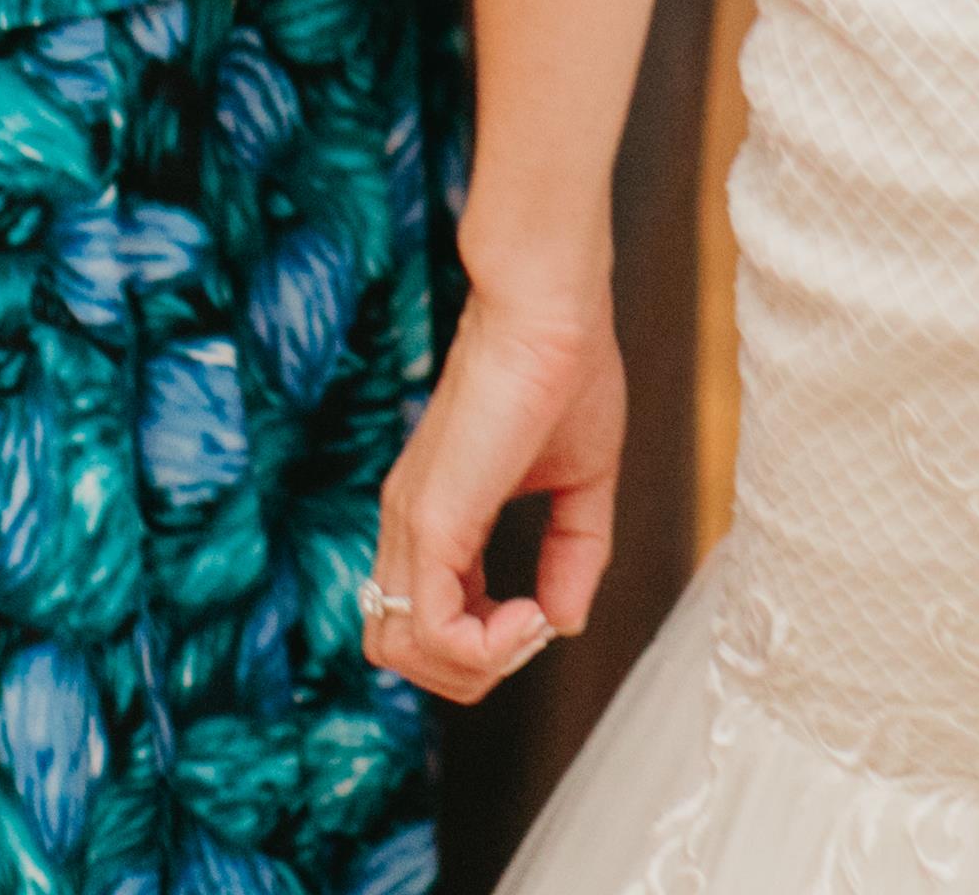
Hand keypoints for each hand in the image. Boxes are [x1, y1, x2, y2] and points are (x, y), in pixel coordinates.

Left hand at [365, 267, 621, 701]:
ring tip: (532, 621)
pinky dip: (483, 648)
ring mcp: (412, 523)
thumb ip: (573, 554)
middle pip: (396, 649)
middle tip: (534, 626)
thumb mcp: (582, 482)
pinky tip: (531, 615)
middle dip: (471, 668)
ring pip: (398, 650)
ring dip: (475, 665)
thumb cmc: (569, 373)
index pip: (421, 620)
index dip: (485, 642)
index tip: (545, 611)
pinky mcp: (432, 519)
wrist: (551, 310)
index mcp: (436, 516)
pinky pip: (431, 627)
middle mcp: (409, 525)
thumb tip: (564, 622)